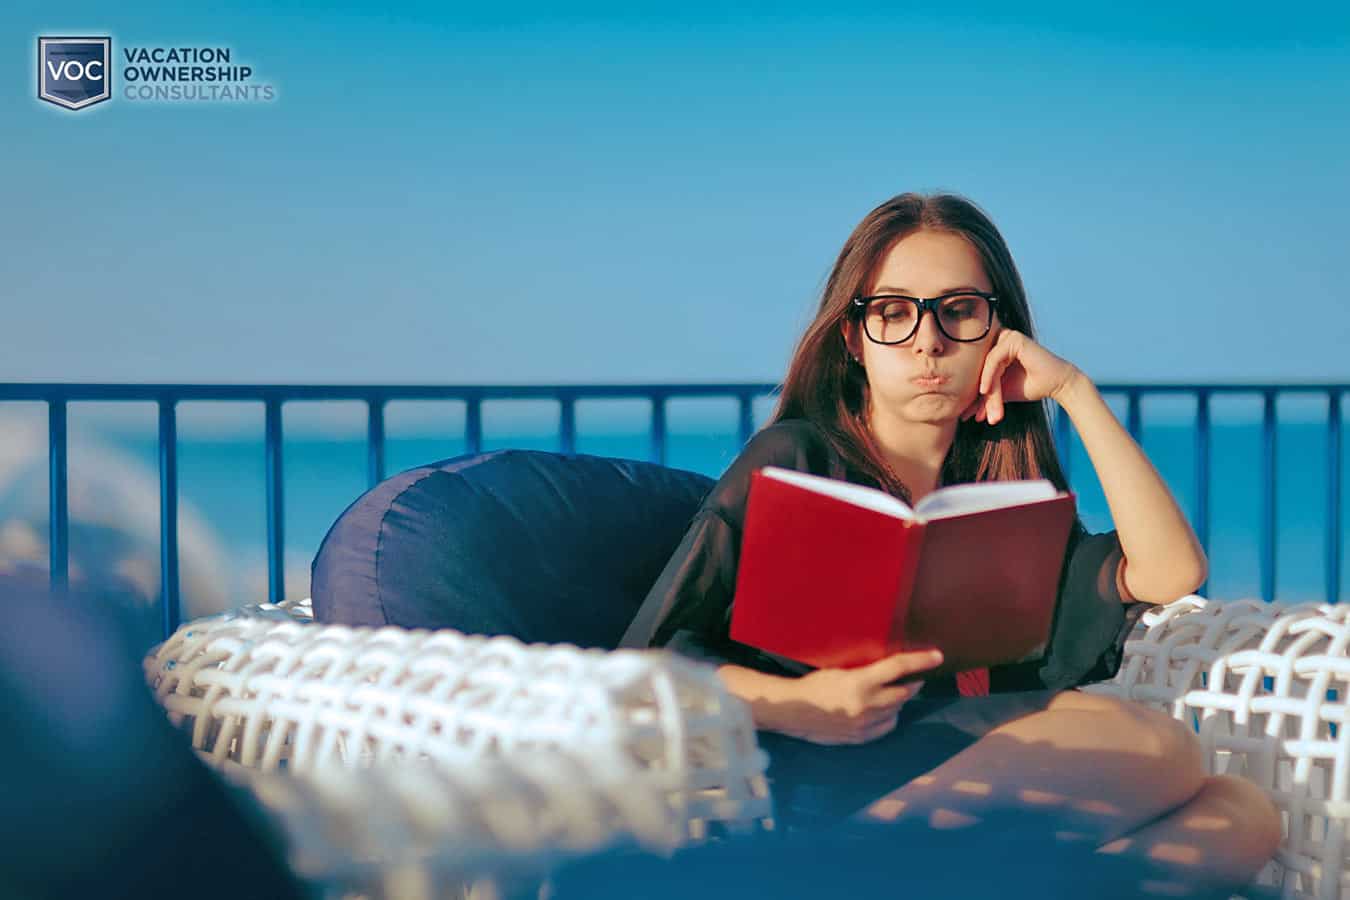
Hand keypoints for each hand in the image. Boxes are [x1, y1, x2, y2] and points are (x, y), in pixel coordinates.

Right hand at [777, 649, 943, 744]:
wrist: (793, 711)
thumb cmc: (813, 685)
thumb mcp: (840, 671)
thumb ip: (866, 673)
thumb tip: (891, 671)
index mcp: (859, 683)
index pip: (898, 668)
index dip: (920, 661)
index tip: (937, 657)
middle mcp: (866, 705)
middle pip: (903, 692)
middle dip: (913, 683)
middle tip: (915, 677)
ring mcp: (864, 724)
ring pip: (896, 710)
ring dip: (899, 700)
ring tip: (893, 692)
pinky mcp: (860, 738)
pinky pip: (886, 727)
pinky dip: (889, 717)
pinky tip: (883, 710)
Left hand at [961, 329, 1080, 425]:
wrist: (1058, 385)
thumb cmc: (1031, 387)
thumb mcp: (1001, 394)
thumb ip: (983, 399)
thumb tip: (963, 414)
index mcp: (994, 350)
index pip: (977, 374)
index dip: (973, 397)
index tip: (969, 417)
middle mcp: (999, 340)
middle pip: (981, 372)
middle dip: (981, 399)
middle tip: (980, 419)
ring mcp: (1006, 337)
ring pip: (987, 368)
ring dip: (988, 393)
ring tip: (989, 413)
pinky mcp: (1014, 338)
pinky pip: (994, 359)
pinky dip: (988, 376)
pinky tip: (985, 391)